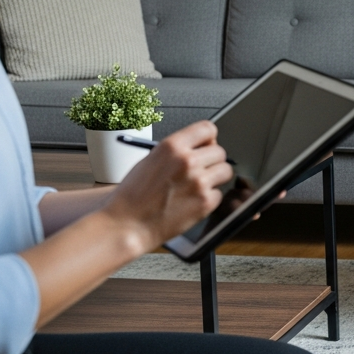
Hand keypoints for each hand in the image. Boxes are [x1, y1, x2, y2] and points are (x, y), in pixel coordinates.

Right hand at [102, 121, 233, 250]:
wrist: (127, 224)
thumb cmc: (133, 196)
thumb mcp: (150, 161)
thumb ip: (176, 152)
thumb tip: (199, 148)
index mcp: (172, 146)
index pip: (207, 128)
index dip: (209, 138)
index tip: (207, 146)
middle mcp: (188, 161)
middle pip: (220, 152)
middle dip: (212, 161)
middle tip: (201, 171)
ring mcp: (199, 182)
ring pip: (226, 171)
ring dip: (216, 178)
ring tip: (197, 187)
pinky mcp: (205, 202)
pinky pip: (219, 194)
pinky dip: (209, 199)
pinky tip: (192, 203)